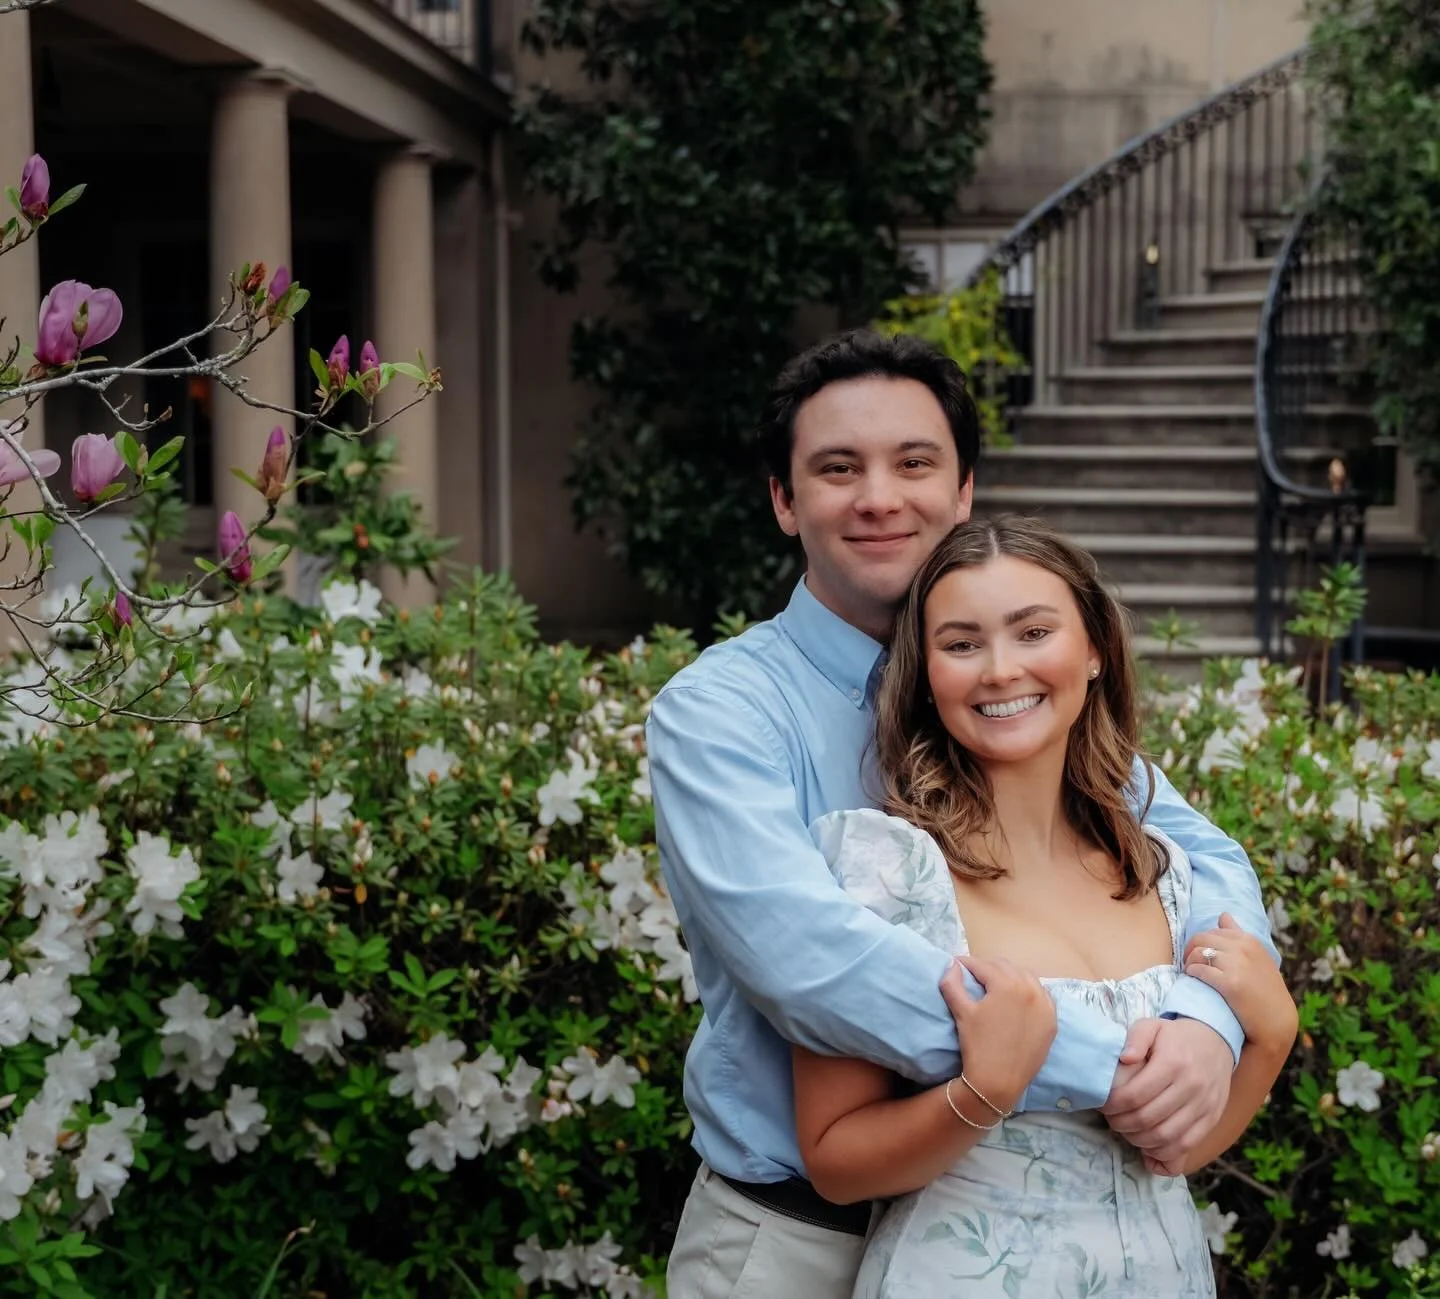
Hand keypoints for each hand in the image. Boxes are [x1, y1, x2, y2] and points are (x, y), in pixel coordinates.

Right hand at [939, 954, 1056, 1111]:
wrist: (999, 1082)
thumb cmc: (978, 1046)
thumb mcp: (962, 1013)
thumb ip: (952, 984)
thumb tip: (952, 965)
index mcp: (1007, 984)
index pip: (983, 965)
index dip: (966, 963)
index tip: (956, 965)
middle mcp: (1030, 989)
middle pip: (1006, 967)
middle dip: (987, 967)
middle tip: (973, 974)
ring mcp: (1044, 1005)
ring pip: (1026, 978)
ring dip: (1009, 976)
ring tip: (994, 984)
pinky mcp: (1051, 1020)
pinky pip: (1041, 995)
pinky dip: (1028, 990)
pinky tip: (1018, 997)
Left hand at [1102, 1017, 1231, 1168]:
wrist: (1216, 1043)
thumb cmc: (1176, 1037)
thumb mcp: (1153, 1026)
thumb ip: (1136, 1038)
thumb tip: (1124, 1059)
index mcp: (1173, 1062)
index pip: (1136, 1094)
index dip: (1114, 1105)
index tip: (1103, 1105)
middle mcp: (1191, 1086)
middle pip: (1148, 1118)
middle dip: (1122, 1124)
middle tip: (1111, 1120)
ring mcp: (1203, 1106)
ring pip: (1167, 1137)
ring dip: (1140, 1141)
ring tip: (1127, 1131)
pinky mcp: (1211, 1119)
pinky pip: (1187, 1145)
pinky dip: (1164, 1153)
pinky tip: (1149, 1147)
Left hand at [1185, 914, 1297, 1051]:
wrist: (1276, 1022)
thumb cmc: (1265, 990)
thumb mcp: (1257, 957)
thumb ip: (1238, 935)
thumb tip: (1223, 915)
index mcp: (1249, 940)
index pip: (1213, 931)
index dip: (1202, 943)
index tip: (1199, 954)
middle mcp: (1243, 948)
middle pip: (1201, 938)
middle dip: (1190, 950)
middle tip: (1189, 963)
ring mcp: (1237, 965)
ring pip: (1198, 953)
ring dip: (1189, 962)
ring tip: (1190, 972)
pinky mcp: (1230, 983)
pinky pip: (1199, 970)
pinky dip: (1191, 973)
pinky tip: (1193, 979)